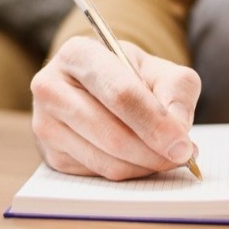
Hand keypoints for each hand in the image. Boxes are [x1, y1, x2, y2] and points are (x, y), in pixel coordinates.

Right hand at [31, 37, 201, 179]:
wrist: (95, 87)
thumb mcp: (159, 70)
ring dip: (145, 165)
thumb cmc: (128, 76)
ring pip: (106, 160)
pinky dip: (129, 172)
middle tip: (183, 156)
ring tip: (167, 156)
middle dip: (154, 151)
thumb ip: (176, 91)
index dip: (156, 122)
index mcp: (78, 54)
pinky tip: (141, 158)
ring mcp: (45, 123)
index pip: (120, 93)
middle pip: (111, 132)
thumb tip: (177, 130)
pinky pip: (98, 174)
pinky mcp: (50, 153)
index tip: (183, 145)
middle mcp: (51, 87)